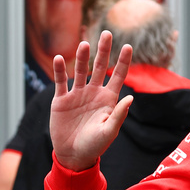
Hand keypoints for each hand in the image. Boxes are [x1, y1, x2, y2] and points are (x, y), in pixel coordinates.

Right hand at [49, 30, 133, 170]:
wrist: (73, 156)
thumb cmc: (94, 146)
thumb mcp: (109, 132)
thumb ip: (118, 115)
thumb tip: (130, 98)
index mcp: (108, 99)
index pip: (118, 76)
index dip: (123, 61)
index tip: (128, 46)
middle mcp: (93, 93)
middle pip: (100, 67)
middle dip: (103, 51)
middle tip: (107, 33)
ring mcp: (77, 95)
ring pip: (80, 71)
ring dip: (81, 58)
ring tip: (84, 45)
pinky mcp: (61, 100)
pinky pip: (60, 82)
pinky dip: (59, 70)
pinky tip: (58, 59)